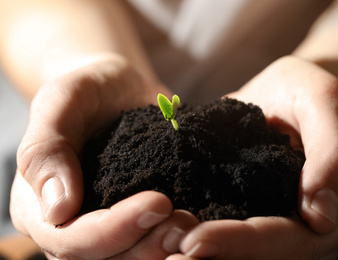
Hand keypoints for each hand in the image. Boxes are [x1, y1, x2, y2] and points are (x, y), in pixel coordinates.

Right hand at [10, 54, 198, 258]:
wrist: (119, 90)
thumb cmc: (88, 89)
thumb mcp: (62, 101)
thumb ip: (46, 148)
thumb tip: (57, 210)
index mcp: (37, 205)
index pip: (69, 238)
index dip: (112, 230)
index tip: (159, 201)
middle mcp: (68, 225)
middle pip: (101, 259)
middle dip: (145, 245)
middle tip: (186, 222)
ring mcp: (102, 225)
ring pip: (128, 258)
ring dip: (163, 248)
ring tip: (194, 225)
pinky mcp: (131, 219)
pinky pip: (148, 241)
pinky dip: (172, 240)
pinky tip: (197, 224)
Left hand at [167, 56, 337, 259]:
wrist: (290, 93)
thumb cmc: (307, 90)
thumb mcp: (326, 102)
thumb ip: (335, 154)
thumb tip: (321, 219)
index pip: (293, 237)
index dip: (244, 243)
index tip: (195, 240)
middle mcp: (319, 228)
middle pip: (270, 255)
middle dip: (221, 254)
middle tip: (171, 256)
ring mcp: (292, 225)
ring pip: (254, 254)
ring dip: (211, 256)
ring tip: (168, 252)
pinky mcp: (265, 213)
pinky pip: (240, 237)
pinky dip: (212, 242)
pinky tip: (177, 237)